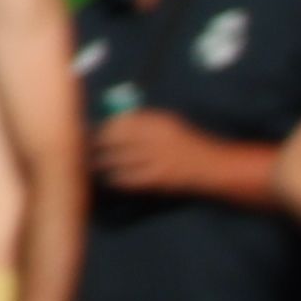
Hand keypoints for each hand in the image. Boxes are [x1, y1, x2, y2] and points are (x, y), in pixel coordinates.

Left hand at [89, 105, 235, 198]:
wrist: (215, 169)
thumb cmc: (190, 146)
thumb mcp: (169, 125)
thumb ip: (142, 123)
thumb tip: (109, 124)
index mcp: (157, 121)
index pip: (119, 122)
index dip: (102, 129)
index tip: (91, 133)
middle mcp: (155, 137)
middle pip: (113, 139)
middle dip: (96, 145)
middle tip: (85, 150)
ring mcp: (156, 158)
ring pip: (116, 159)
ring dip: (102, 164)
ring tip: (92, 166)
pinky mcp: (157, 178)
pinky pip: (127, 178)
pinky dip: (116, 178)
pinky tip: (112, 179)